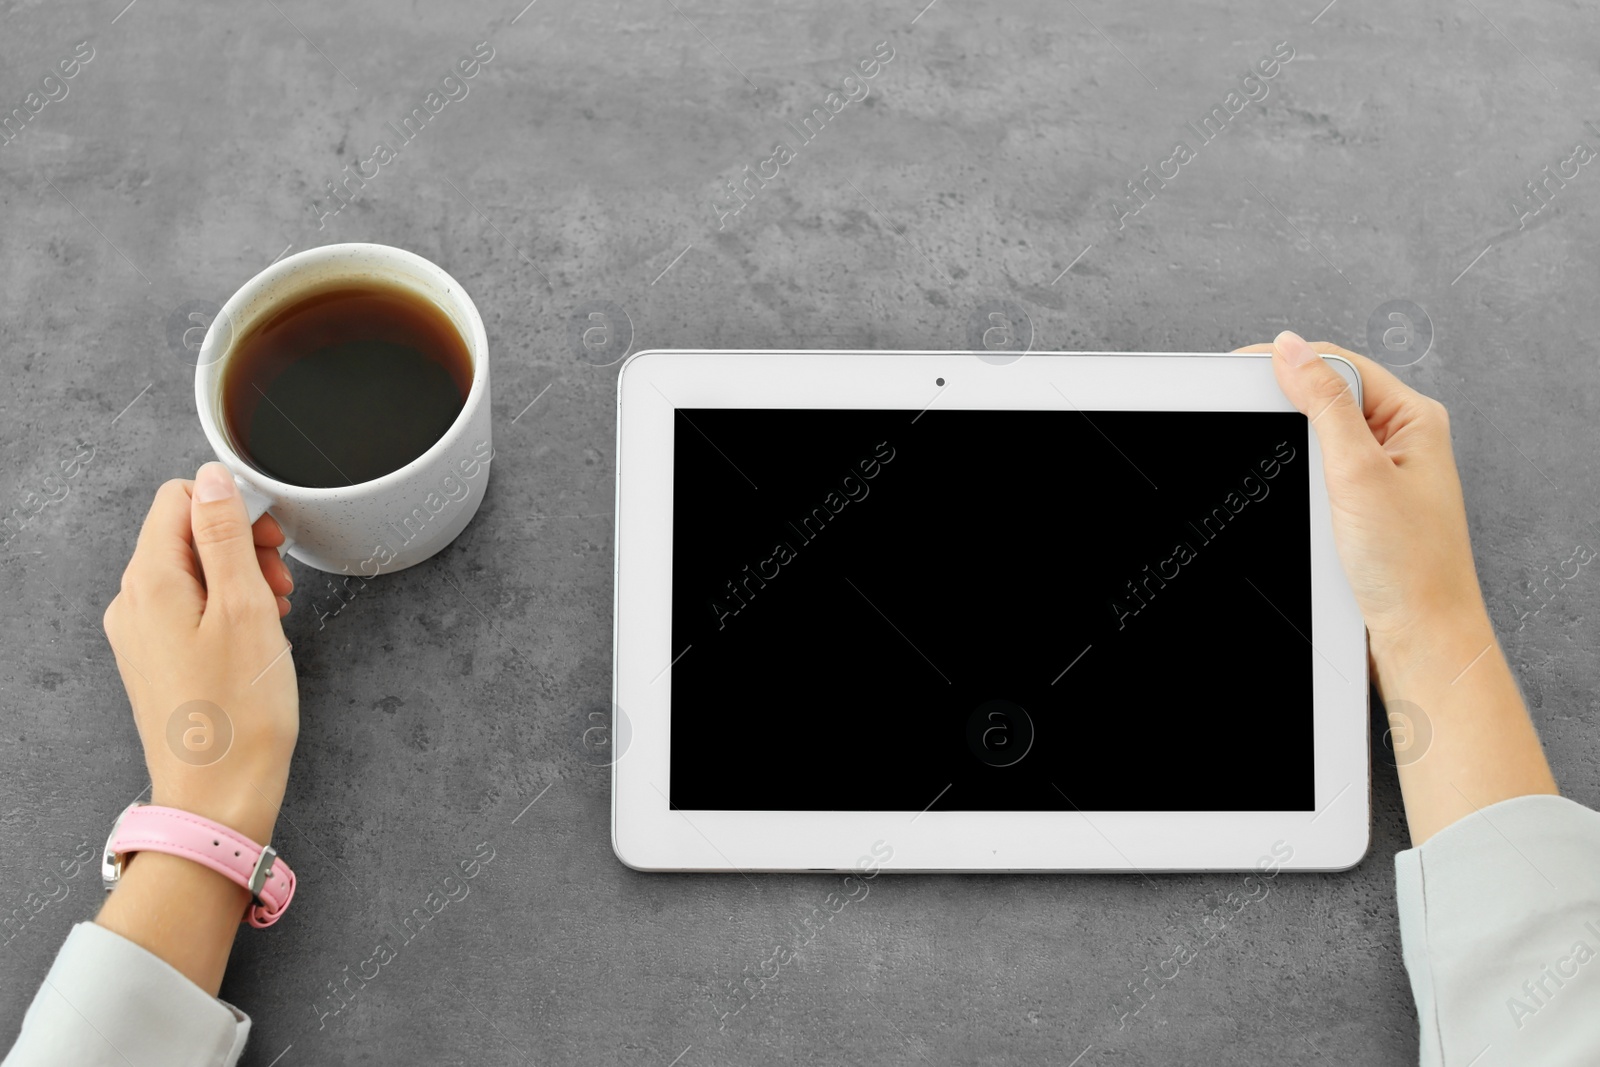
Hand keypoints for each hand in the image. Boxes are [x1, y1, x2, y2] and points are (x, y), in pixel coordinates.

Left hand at [101, 462, 298, 845]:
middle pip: (184, 533)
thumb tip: (213, 479)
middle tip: (280, 580)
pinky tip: (256, 635)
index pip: (180, 499)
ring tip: (275, 611)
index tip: (273, 540)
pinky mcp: (156, 660)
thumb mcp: (245, 608)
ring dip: (238, 577)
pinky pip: (188, 608)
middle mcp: (132, 604)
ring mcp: (140, 635)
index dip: (234, 506)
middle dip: (240, 543)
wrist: (219, 797)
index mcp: (149, 582)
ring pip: (191, 571)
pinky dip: (227, 608)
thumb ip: (226, 536)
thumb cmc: (238, 714)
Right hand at [1233, 333, 1485, 671]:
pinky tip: (1287, 494)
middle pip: (1325, 398)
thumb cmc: (1410, 566)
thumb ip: (1324, 405)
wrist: (1419, 636)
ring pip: (1316, 438)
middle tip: (1240, 413)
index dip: (1289, 362)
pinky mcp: (1361, 506)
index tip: (1238, 369)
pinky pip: (1317, 474)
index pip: (1340, 366)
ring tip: (1270, 464)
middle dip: (1284, 407)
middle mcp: (1401, 441)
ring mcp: (1381, 474)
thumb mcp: (1359, 472)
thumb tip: (1290, 350)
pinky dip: (1295, 480)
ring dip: (1289, 450)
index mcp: (1414, 418)